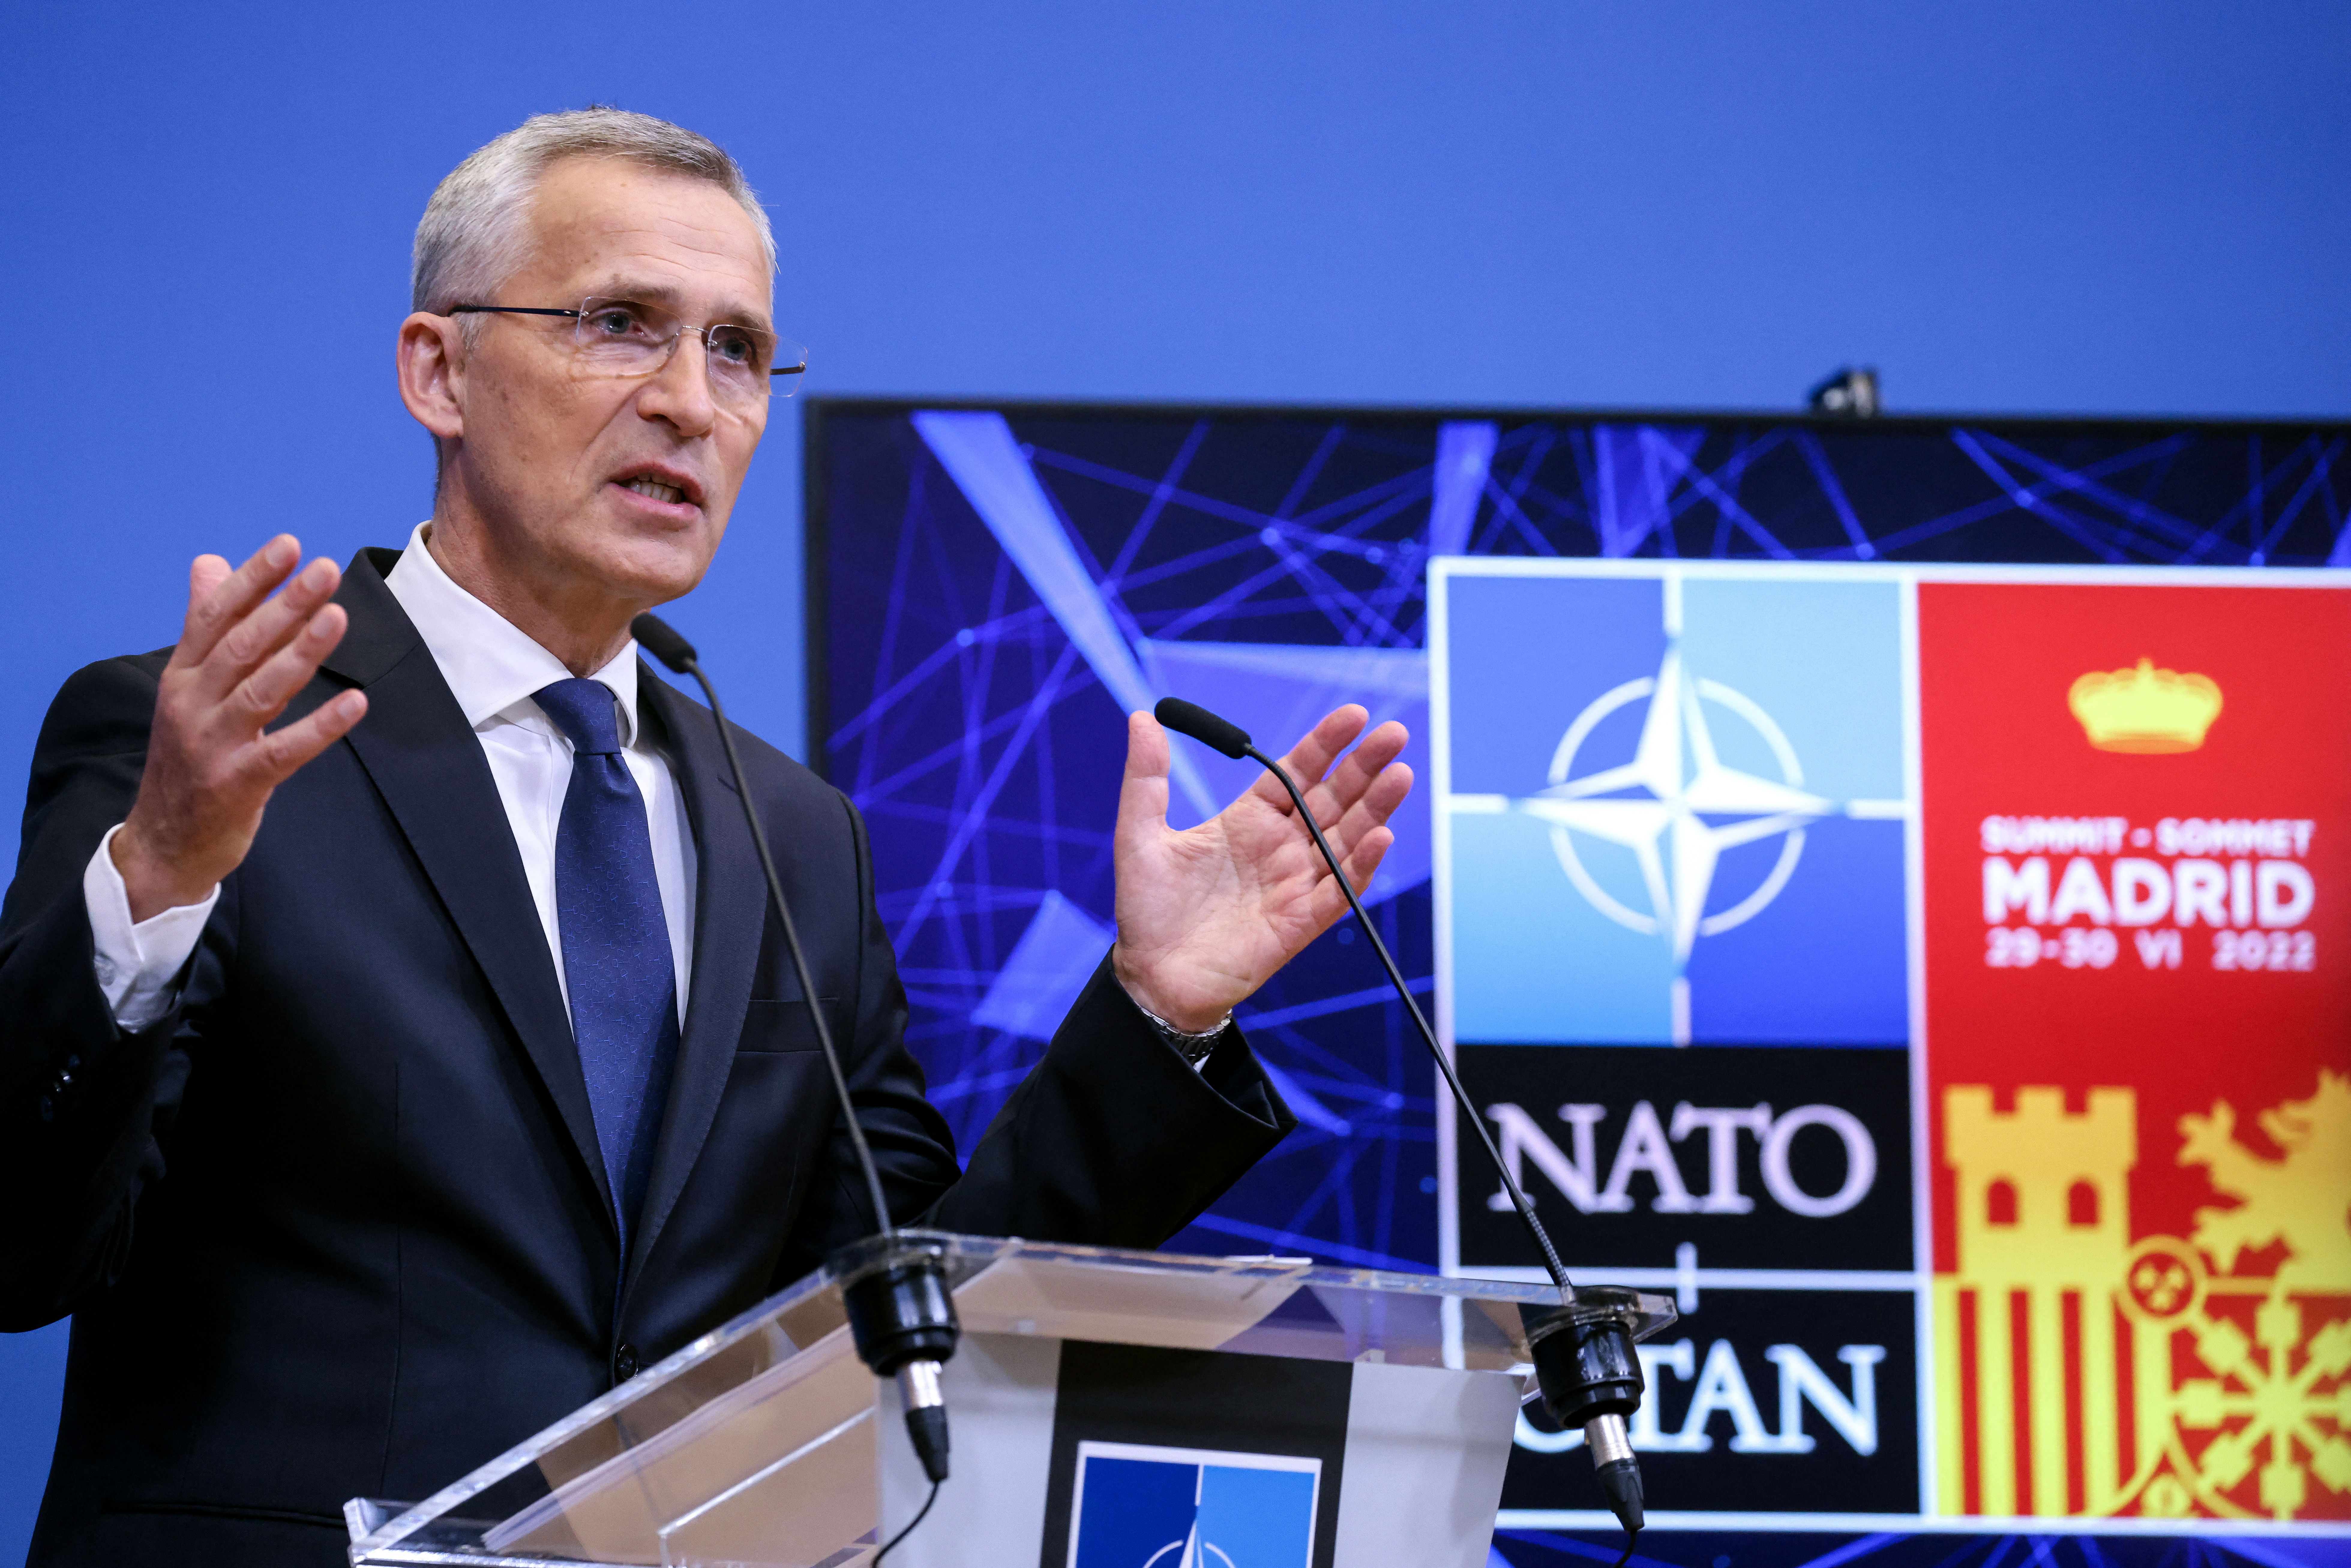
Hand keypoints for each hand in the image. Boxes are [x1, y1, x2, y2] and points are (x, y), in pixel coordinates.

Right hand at [111, 538, 367, 921]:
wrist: (163, 841)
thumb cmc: (188, 756)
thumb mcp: (187, 688)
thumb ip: (203, 626)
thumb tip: (209, 562)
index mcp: (182, 676)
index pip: (215, 615)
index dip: (252, 578)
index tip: (290, 545)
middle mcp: (192, 703)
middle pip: (242, 645)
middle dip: (284, 605)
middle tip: (325, 570)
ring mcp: (212, 745)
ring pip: (262, 690)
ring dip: (301, 653)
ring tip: (338, 617)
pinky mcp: (237, 784)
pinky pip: (285, 750)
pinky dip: (321, 726)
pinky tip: (357, 703)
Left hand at [1110, 705, 1411, 1031]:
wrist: (1152, 976)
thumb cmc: (1147, 910)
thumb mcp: (1140, 834)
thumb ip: (1147, 778)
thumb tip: (1140, 717)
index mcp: (1249, 820)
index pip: (1297, 773)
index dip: (1326, 744)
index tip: (1354, 715)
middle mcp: (1280, 847)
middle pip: (1333, 798)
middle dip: (1365, 766)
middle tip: (1395, 733)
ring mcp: (1295, 883)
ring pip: (1346, 838)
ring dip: (1375, 808)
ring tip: (1399, 774)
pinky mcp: (1301, 921)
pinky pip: (1340, 890)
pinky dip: (1360, 863)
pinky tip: (1380, 835)